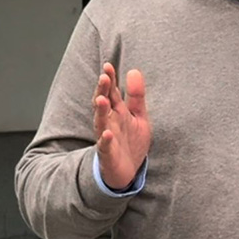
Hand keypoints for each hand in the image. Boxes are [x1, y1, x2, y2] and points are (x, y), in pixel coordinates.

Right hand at [94, 62, 151, 189]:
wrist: (128, 171)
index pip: (111, 92)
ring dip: (100, 111)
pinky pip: (104, 146)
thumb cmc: (130, 141)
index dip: (110, 79)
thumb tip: (134, 70)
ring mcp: (106, 137)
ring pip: (100, 122)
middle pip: (103, 103)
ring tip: (101, 99)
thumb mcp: (138, 116)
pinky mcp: (108, 154)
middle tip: (104, 77)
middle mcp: (109, 122)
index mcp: (117, 111)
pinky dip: (104, 140)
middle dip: (102, 90)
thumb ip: (136, 96)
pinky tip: (107, 134)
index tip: (108, 66)